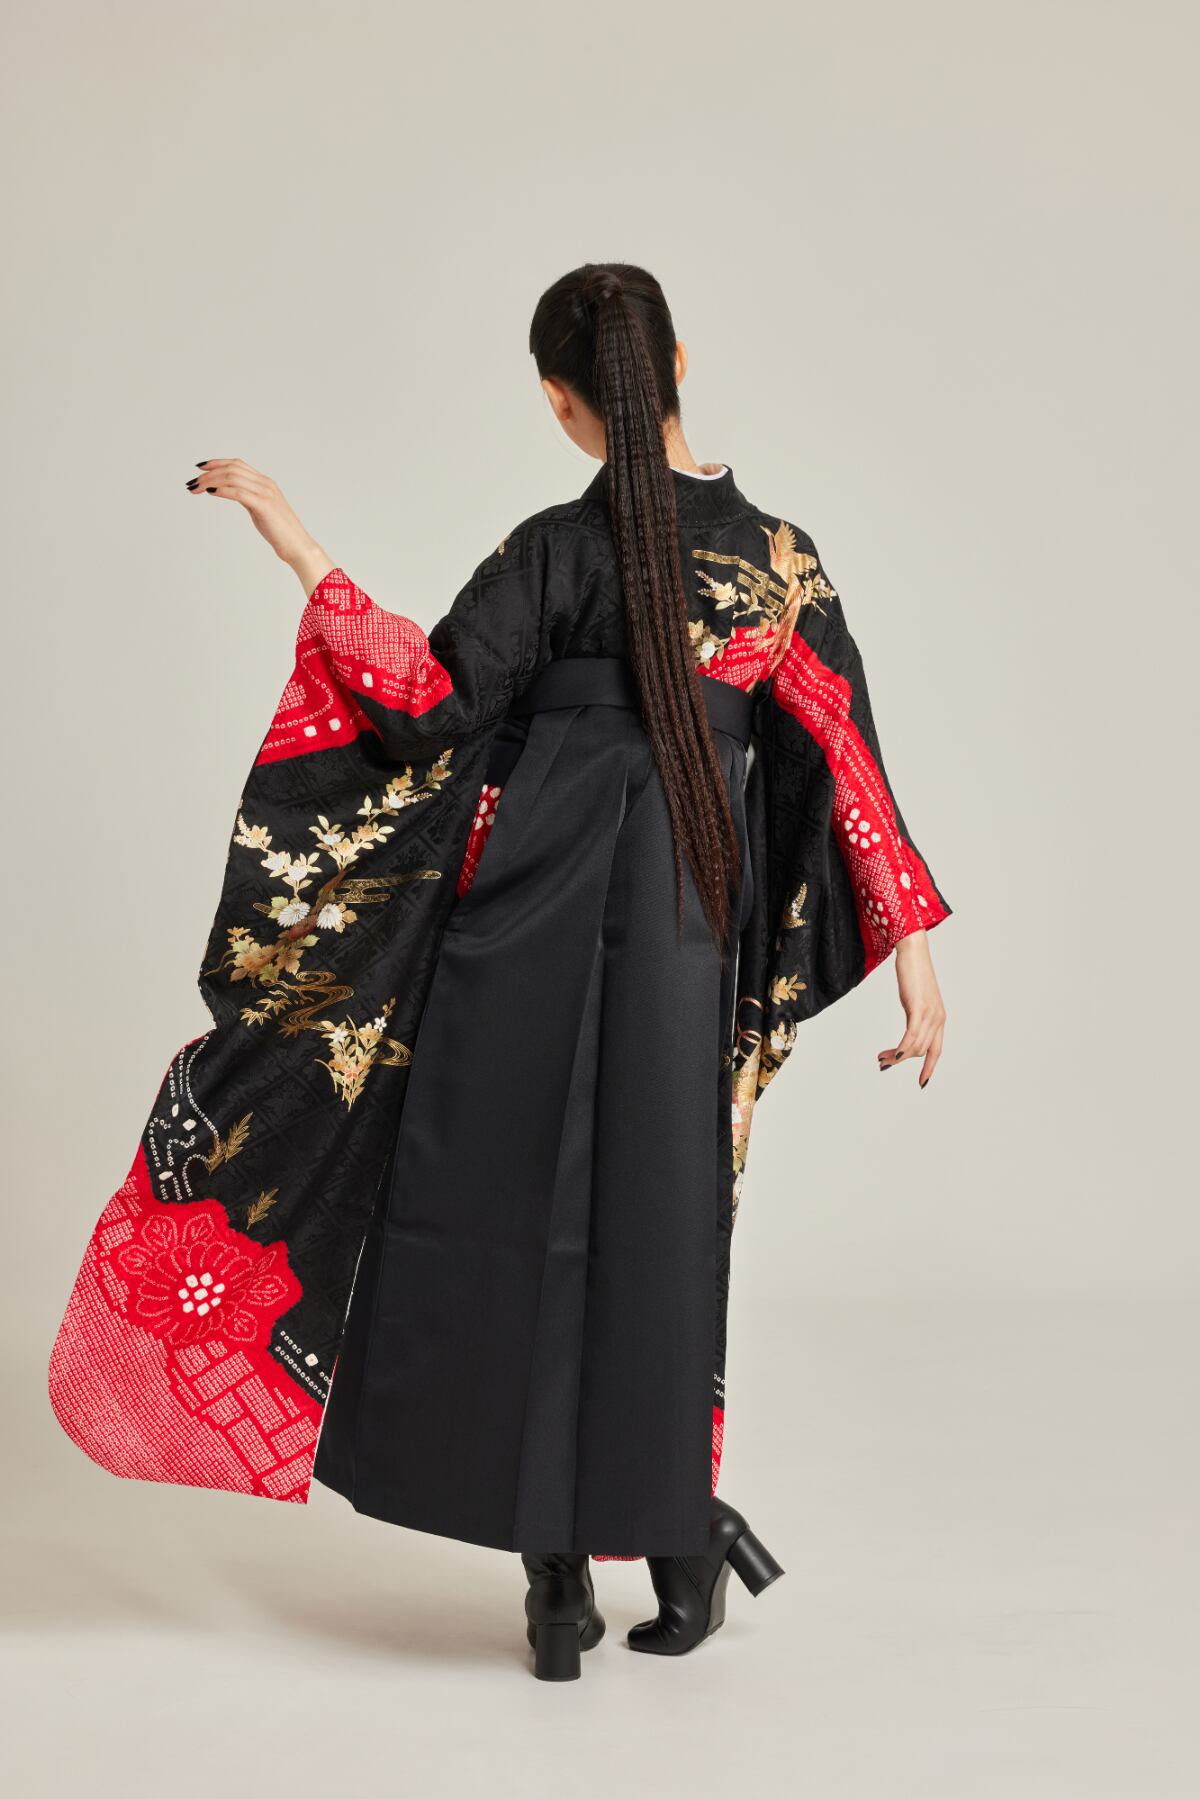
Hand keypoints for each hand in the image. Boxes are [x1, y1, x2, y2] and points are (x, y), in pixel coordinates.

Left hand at [185, 458, 334, 595]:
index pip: (237, 464)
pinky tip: (211, 492)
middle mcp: (265, 483)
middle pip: (232, 468)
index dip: (216, 463)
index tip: (200, 468)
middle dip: (208, 473)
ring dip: (210, 481)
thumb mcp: (260, 509)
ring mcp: (265, 493)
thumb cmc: (279, 531)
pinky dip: (222, 490)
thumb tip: (227, 491)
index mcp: (265, 482)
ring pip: (232, 478)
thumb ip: (246, 497)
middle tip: (192, 483)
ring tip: (197, 489)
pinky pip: (238, 492)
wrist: (296, 545)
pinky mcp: (263, 505)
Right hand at [878, 930, 945, 1088]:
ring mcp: (930, 1014)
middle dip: (901, 1061)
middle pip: (921, 1051)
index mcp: (939, 1018)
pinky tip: (892, 1056)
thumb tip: (910, 1028)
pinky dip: (901, 1050)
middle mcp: (938, 1019)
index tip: (922, 1082)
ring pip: (915, 1047)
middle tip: (882, 1062)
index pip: (936, 1050)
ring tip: (881, 1058)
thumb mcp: (916, 998)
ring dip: (896, 1056)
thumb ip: (916, 1014)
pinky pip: (911, 1037)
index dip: (929, 1068)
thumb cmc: (913, 972)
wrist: (913, 952)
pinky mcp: (919, 1009)